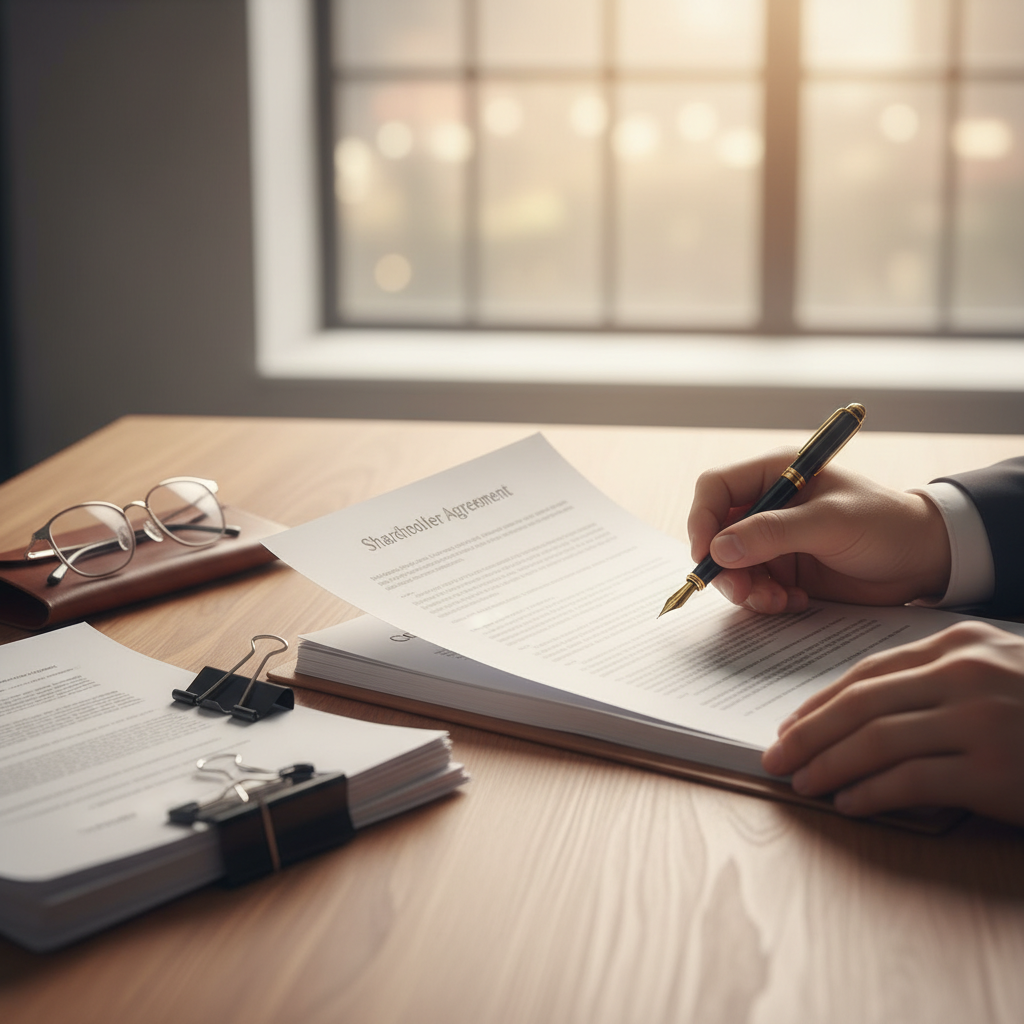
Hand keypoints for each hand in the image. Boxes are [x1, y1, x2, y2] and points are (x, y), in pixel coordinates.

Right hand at [687, 449, 951, 613]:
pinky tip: (795, 602)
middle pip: (716, 533)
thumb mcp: (831, 523)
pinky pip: (755, 588)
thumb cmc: (886, 524)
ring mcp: (774, 540)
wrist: (924, 560)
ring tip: (777, 602)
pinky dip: (766, 600)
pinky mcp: (784, 570)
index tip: (707, 554)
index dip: (702, 519)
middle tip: (743, 591)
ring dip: (746, 589)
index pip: (715, 489)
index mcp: (775, 473)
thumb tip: (720, 549)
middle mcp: (768, 505)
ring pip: (732, 566)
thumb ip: (774, 533)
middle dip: (725, 566)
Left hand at [761, 621, 1023, 824]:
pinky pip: (910, 781)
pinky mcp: (992, 770)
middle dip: (807, 734)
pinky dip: (871, 794)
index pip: (866, 672)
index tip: (792, 724)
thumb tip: (865, 708)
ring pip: (874, 742)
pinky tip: (849, 803)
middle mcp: (964, 674)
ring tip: (802, 783)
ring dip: (828, 765)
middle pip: (859, 705)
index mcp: (960, 644)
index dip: (821, 702)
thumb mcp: (997, 669)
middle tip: (776, 757)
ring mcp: (979, 720)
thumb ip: (939, 677)